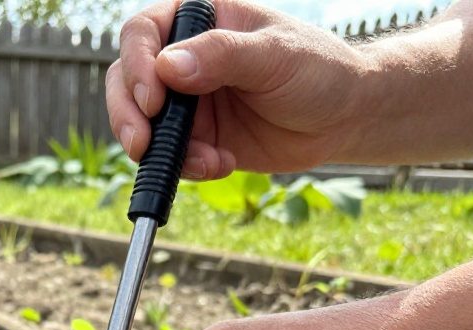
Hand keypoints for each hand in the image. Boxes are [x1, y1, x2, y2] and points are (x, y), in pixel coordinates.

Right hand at [106, 0, 371, 178]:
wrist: (343, 118)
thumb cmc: (317, 70)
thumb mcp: (273, 55)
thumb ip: (221, 55)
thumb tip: (168, 67)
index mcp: (199, 19)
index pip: (143, 34)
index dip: (138, 67)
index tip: (153, 101)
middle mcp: (184, 57)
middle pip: (128, 81)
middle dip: (129, 116)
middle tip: (142, 145)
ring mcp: (187, 101)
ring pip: (142, 124)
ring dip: (161, 150)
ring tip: (204, 161)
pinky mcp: (197, 138)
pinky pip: (171, 156)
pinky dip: (187, 167)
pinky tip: (222, 165)